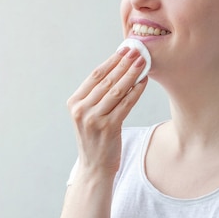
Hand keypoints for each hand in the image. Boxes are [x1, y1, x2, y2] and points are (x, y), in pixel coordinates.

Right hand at [67, 47, 147, 179]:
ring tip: (143, 62)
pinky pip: (126, 104)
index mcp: (74, 103)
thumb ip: (97, 95)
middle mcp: (81, 110)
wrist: (94, 167)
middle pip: (106, 80)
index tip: (124, 49)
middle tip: (137, 50)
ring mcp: (94, 119)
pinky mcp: (108, 127)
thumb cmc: (96, 138)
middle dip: (124, 63)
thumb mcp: (89, 115)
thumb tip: (119, 68)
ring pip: (117, 90)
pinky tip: (144, 81)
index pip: (95, 75)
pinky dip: (136, 91)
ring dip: (132, 74)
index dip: (111, 61)